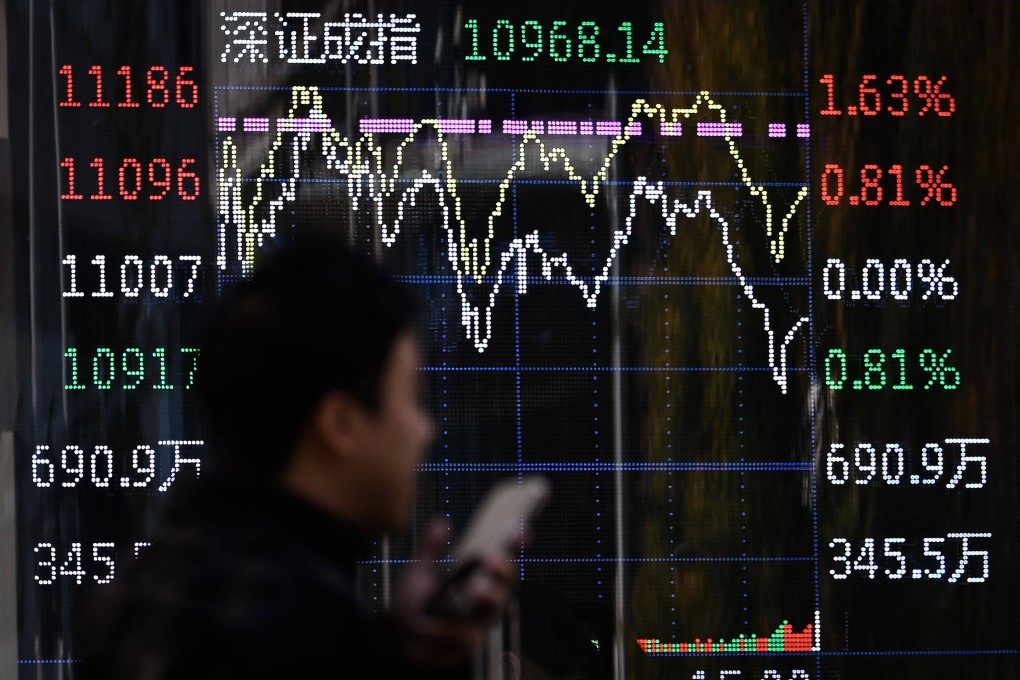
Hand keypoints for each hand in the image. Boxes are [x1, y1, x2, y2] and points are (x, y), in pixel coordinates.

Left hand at [391, 520, 512, 669]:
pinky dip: (440, 630)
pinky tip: (426, 625)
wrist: (398, 635)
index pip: (504, 563)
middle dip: (504, 574)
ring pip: (489, 614)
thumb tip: (441, 523)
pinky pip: (458, 638)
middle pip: (506, 587)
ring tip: (473, 591)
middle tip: (492, 561)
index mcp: (478, 580)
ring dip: (483, 601)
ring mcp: (475, 626)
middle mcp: (482, 603)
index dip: (515, 547)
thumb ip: (432, 549)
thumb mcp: (421, 571)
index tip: (519, 532)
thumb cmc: (416, 601)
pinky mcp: (462, 648)